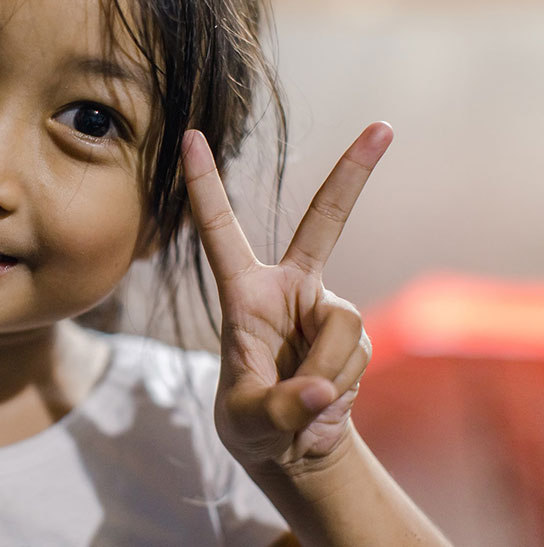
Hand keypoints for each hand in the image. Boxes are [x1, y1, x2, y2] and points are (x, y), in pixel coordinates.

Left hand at [182, 122, 392, 472]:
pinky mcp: (353, 333)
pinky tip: (323, 402)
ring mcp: (325, 308)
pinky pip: (355, 355)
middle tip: (383, 128)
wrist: (293, 446)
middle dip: (354, 175)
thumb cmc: (251, 423)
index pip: (219, 230)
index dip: (205, 184)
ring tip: (303, 403)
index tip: (191, 136)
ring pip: (343, 325)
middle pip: (325, 223)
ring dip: (326, 372)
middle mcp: (288, 288)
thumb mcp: (248, 422)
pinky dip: (339, 386)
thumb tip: (321, 390)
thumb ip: (277, 408)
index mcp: (243, 292)